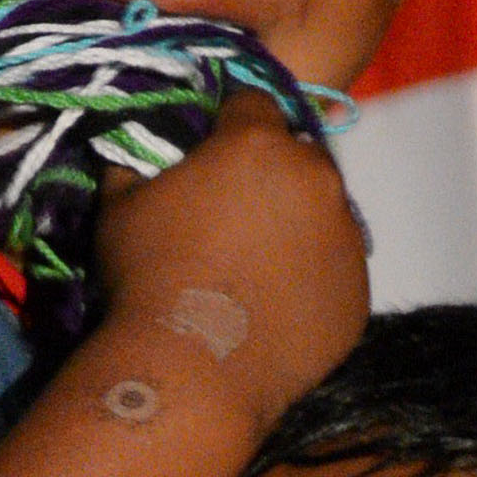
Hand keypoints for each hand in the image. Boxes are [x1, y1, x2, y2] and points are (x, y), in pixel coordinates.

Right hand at [90, 98, 370, 431]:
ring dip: (299, 227)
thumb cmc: (146, 281)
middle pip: (299, 157)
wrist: (190, 373)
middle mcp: (315, 178)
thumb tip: (126, 157)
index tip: (211, 152)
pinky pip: (338, 273)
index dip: (228, 125)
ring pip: (326, 214)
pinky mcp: (358, 294)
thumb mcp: (119, 210)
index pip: (252, 103)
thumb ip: (132, 169)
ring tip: (259, 267)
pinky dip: (314, 280)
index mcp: (257, 143)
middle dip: (272, 175)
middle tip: (236, 217)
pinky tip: (278, 306)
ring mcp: (346, 238)